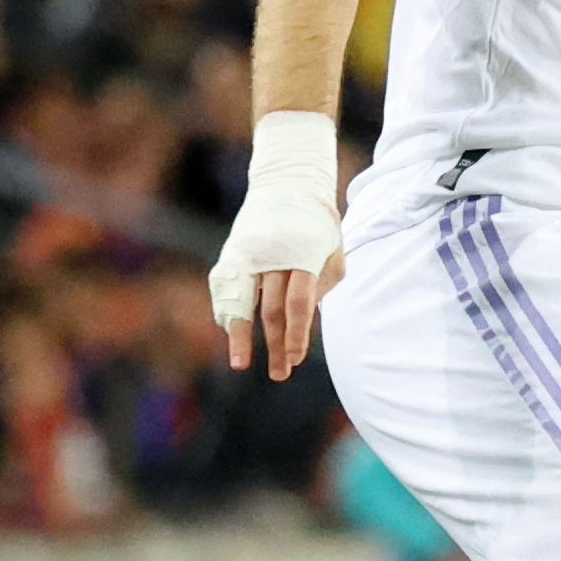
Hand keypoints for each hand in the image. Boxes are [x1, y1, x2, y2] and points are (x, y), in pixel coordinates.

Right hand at [208, 117, 342, 380]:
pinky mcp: (232, 252)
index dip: (296, 334)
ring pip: (240, 300)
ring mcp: (247, 253)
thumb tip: (304, 319)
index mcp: (303, 255)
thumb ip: (324, 283)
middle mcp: (272, 256)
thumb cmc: (318, 224)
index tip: (296, 358)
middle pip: (271, 309)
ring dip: (241, 335)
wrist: (287, 186)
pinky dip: (228, 312)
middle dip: (276, 344)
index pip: (299, 304)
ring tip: (241, 363)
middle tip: (281, 374)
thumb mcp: (334, 249)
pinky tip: (232, 334)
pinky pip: (226, 289)